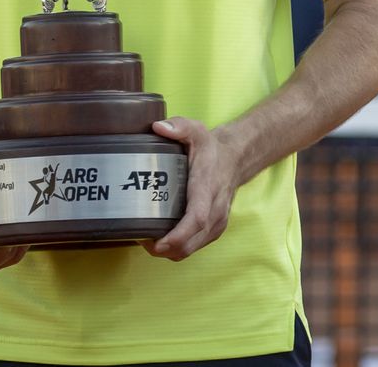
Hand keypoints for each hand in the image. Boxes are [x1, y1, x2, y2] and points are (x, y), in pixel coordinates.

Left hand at [145, 117, 237, 260]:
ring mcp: (217, 222)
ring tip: (148, 238)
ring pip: (191, 249)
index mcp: (208, 188)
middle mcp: (215, 210)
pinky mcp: (215, 229)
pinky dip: (177, 248)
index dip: (176, 236)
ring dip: (169, 251)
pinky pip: (194, 247)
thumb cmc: (212, 149)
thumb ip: (180, 126)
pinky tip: (163, 237)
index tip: (155, 242)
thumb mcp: (197, 131)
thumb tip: (158, 128)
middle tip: (140, 238)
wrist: (237, 158)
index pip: (196, 219)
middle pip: (190, 243)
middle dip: (164, 249)